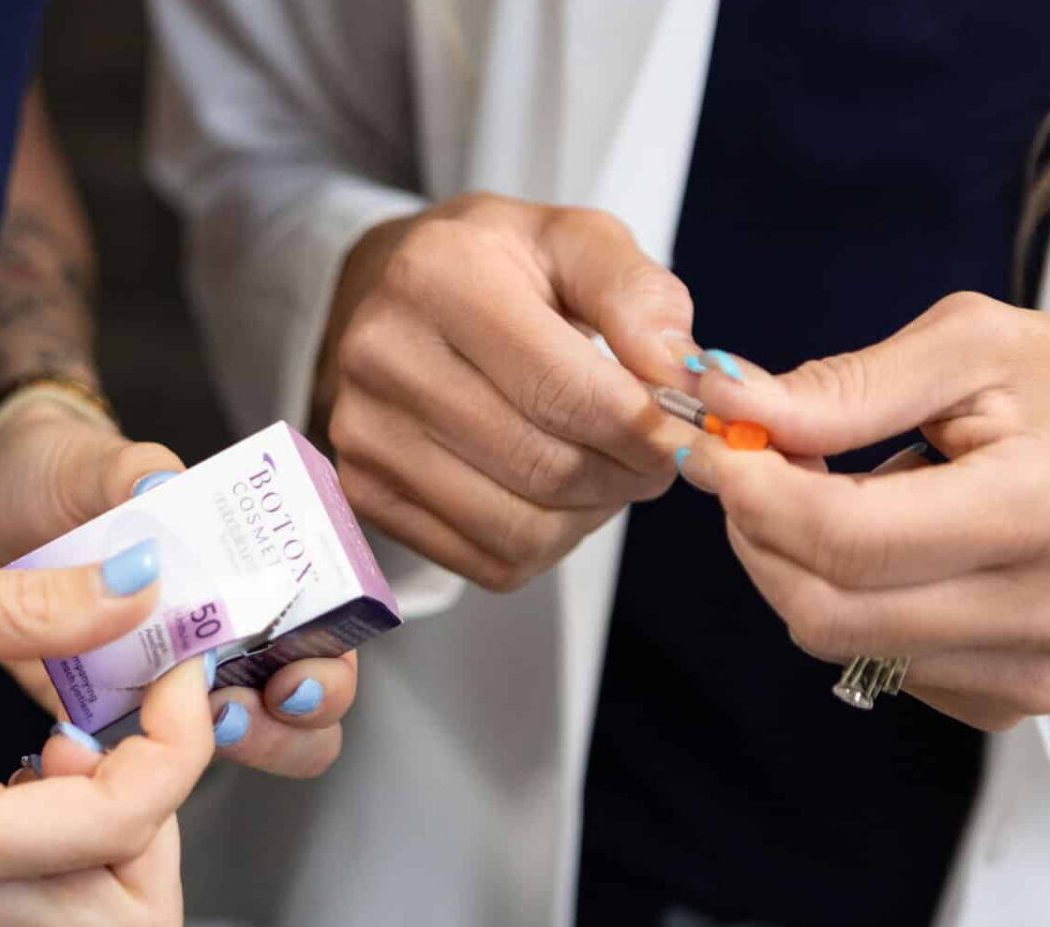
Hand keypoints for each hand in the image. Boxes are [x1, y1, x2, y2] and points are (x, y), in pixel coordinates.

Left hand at [0, 398, 355, 776]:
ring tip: (189, 727)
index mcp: (246, 573)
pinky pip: (140, 764)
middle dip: (289, 726)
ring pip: (238, 745)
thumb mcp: (98, 463)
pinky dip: (133, 768)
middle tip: (239, 710)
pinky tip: (101, 744)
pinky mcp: (110, 715)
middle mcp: (224, 636)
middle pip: (300, 709)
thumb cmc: (64, 478)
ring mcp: (172, 683)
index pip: (326, 631)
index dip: (329, 663)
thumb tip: (161, 486)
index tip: (296, 672)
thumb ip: (135, 471)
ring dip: (228, 751)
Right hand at [0, 558, 210, 926]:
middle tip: (118, 717)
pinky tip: (26, 768)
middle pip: (139, 917)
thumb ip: (22, 609)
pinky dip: (70, 851)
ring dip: (118, 839)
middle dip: (163, 811)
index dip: (178, 733)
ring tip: (64, 746)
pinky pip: (43, 918)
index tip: (164, 656)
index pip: (130, 824)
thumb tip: (141, 588)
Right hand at [319, 193, 702, 590]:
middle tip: (656, 456)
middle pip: (545, 467)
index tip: (686, 431)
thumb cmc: (495, 269)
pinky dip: (545, 544)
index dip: (646, 429)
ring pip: (520, 529)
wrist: (390, 295)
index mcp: (440, 275)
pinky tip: (553, 497)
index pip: (566, 391)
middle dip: (627, 475)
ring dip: (589, 517)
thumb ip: (640, 296)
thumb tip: (683, 378)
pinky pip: (487, 562)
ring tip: (606, 472)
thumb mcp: (575, 242)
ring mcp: (363, 431)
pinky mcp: (364, 490)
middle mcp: (384, 355)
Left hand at [677, 292, 1049, 728]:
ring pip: (836, 639)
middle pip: (823, 608)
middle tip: (755, 466)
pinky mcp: (1010, 702)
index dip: (755, 494)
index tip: (718, 445)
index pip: (848, 538)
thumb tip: (728, 404)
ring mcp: (1033, 671)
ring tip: (841, 492)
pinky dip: (847, 598)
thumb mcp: (974, 347)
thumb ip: (845, 385)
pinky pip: (872, 660)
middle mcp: (1047, 609)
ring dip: (796, 563)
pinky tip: (892, 547)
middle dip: (758, 533)